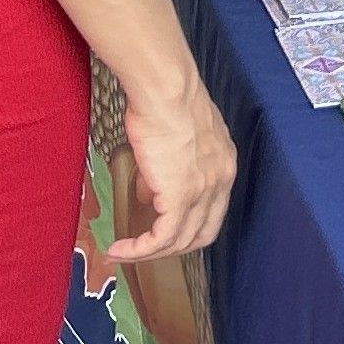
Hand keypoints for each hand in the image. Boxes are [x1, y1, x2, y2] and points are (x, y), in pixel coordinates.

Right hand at [107, 81, 235, 262]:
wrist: (166, 90)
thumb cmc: (166, 101)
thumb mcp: (175, 139)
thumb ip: (169, 168)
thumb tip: (150, 192)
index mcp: (223, 164)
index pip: (213, 212)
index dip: (188, 226)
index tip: (162, 230)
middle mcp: (221, 180)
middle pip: (201, 234)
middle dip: (172, 248)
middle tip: (144, 248)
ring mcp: (204, 191)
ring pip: (180, 241)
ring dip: (150, 252)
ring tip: (123, 251)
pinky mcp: (181, 197)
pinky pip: (161, 238)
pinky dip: (139, 249)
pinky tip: (119, 249)